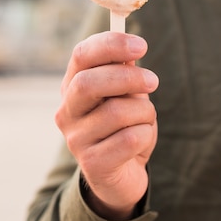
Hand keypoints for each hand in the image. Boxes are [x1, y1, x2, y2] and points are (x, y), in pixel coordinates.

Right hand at [55, 32, 158, 220]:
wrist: (122, 176)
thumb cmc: (125, 127)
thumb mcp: (126, 94)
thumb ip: (125, 71)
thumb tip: (131, 47)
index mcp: (72, 86)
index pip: (82, 55)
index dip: (111, 45)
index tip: (142, 45)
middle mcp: (67, 111)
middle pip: (88, 82)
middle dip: (128, 78)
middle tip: (153, 81)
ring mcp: (75, 139)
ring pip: (117, 112)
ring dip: (144, 113)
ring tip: (145, 121)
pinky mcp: (92, 164)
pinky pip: (130, 139)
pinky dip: (145, 135)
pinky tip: (140, 143)